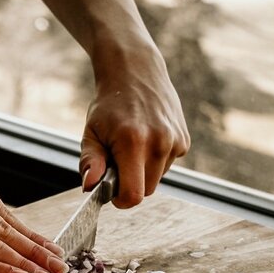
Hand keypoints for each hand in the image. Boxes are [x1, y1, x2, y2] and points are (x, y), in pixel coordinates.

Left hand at [80, 44, 189, 207]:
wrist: (135, 72)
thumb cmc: (109, 105)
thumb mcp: (91, 132)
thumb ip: (90, 162)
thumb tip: (89, 187)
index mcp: (133, 142)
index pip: (134, 195)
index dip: (121, 200)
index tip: (111, 192)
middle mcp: (159, 142)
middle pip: (147, 190)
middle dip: (130, 183)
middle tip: (117, 159)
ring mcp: (175, 140)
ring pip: (157, 179)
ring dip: (143, 171)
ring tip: (132, 144)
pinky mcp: (184, 140)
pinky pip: (167, 165)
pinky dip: (156, 160)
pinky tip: (147, 138)